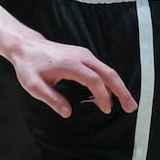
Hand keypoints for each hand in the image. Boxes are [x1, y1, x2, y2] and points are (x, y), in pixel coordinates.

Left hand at [7, 34, 137, 118]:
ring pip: (107, 70)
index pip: (94, 80)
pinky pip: (102, 69)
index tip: (106, 110)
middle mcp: (82, 56)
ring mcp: (84, 54)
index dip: (103, 96)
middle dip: (122, 90)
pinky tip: (113, 94)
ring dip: (118, 86)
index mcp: (71, 64)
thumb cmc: (29, 66)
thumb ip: (51, 99)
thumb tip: (68, 113)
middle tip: (131, 107)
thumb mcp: (34, 85)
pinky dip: (111, 81)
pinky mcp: (84, 56)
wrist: (27, 46)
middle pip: (108, 73)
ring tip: (127, 103)